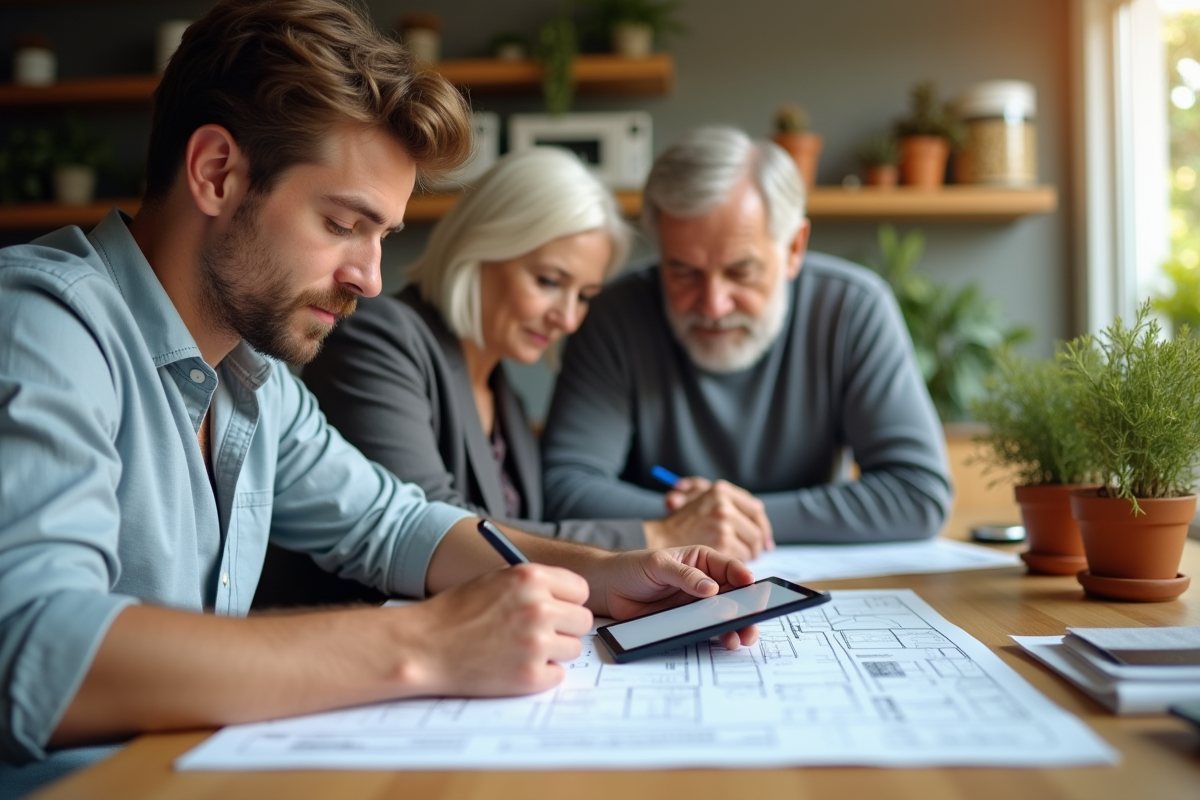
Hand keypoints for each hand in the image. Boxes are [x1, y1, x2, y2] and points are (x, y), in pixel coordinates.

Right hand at [400, 564, 592, 696]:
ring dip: (552, 651)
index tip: (557, 608)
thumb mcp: (496, 579)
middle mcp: (539, 608)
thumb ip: (533, 584)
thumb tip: (568, 597)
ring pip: (572, 648)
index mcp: (531, 578)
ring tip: (519, 649)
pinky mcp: (530, 676)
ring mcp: (536, 644)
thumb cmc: (455, 612)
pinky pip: (557, 675)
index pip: (580, 590)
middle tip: (539, 632)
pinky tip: (513, 666)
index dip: (567, 601)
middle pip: (582, 620)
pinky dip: (540, 674)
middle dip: (564, 627)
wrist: (424, 646)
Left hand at [593, 546, 759, 651]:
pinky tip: (725, 641)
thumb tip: (711, 588)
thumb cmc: (632, 567)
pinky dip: (718, 636)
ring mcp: (696, 603)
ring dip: (735, 626)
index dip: (743, 577)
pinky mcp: (687, 621)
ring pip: (724, 615)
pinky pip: (707, 629)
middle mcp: (704, 582)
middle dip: (746, 608)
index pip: (729, 567)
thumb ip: (685, 575)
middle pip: (734, 595)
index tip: (752, 587)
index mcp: (701, 560)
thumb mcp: (658, 564)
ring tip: (741, 637)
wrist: (608, 588)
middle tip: (752, 621)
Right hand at [645, 480, 773, 560]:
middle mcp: (724, 504)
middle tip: (755, 553)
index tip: (764, 539)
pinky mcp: (721, 543)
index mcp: (721, 490)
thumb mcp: (698, 498)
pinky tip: (724, 564)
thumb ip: (725, 500)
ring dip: (746, 556)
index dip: (762, 526)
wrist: (657, 539)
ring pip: (750, 546)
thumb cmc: (677, 523)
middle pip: (756, 530)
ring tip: (735, 560)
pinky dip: (736, 564)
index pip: (755, 509)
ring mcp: (723, 523)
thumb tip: (759, 513)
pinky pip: (741, 557)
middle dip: (757, 545)